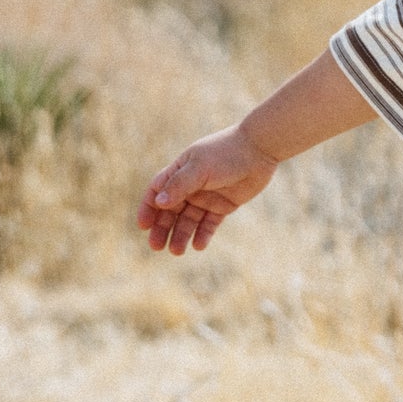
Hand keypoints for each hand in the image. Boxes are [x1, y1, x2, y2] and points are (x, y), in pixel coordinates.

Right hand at [136, 125, 278, 253]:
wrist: (259, 150)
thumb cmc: (226, 153)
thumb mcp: (199, 168)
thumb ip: (179, 185)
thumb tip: (158, 202)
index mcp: (179, 171)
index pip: (156, 192)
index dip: (148, 209)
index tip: (143, 226)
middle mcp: (190, 186)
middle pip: (170, 211)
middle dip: (162, 229)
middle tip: (156, 247)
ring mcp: (206, 196)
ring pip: (188, 220)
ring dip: (180, 235)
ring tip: (176, 251)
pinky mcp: (223, 206)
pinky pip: (209, 224)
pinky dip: (202, 234)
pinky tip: (198, 246)